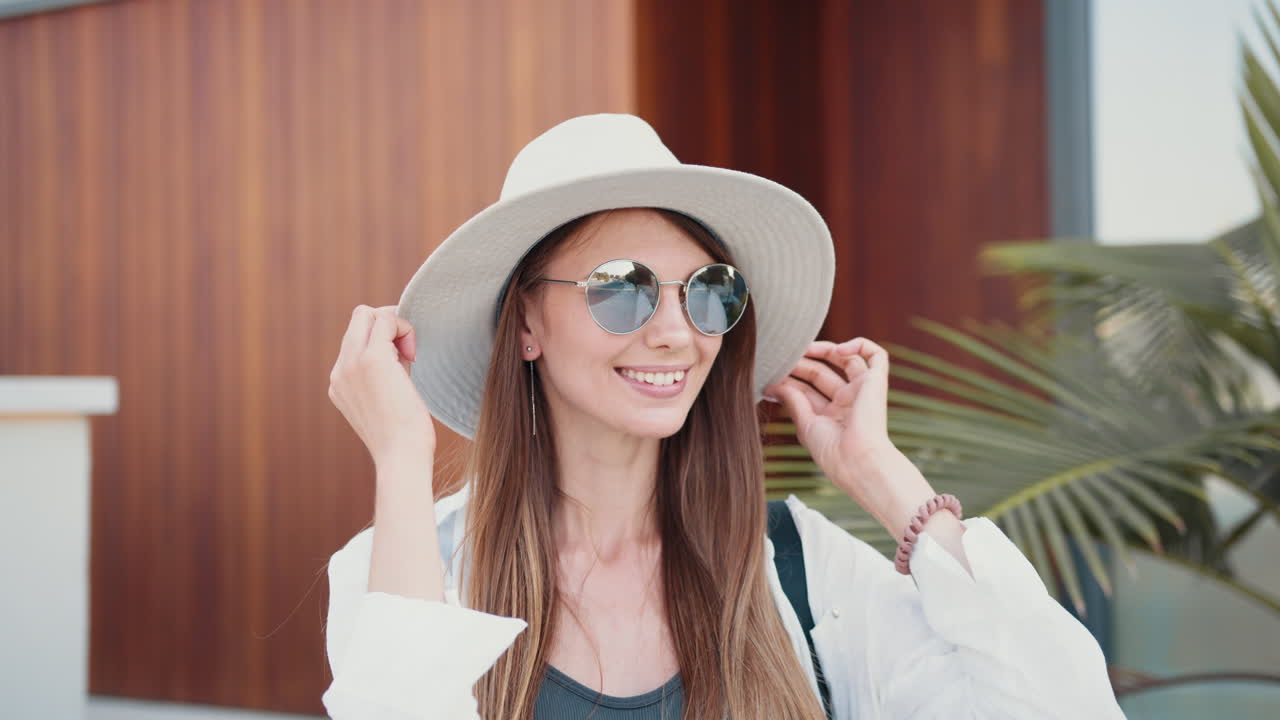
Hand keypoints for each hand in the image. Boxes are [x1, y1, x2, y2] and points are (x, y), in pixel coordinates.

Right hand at [328, 304, 434, 467]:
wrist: (402, 456)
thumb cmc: (404, 436)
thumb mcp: (386, 400)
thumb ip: (385, 372)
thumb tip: (400, 346)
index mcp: (340, 382)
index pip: (355, 337)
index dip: (383, 337)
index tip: (404, 360)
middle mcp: (339, 371)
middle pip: (359, 318)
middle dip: (389, 325)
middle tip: (408, 354)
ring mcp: (351, 364)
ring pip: (368, 313)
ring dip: (396, 327)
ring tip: (409, 358)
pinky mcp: (371, 360)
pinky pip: (386, 319)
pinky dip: (404, 328)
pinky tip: (413, 356)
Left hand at [763, 337, 894, 492]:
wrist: (856, 460)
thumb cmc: (832, 451)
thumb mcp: (806, 424)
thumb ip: (793, 401)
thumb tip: (775, 385)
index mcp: (831, 415)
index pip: (807, 389)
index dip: (790, 381)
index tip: (771, 379)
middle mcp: (848, 402)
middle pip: (822, 373)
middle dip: (801, 365)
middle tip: (782, 359)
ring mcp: (862, 391)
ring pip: (845, 359)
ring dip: (823, 349)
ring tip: (802, 348)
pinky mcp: (877, 382)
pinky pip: (877, 355)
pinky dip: (860, 345)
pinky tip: (838, 349)